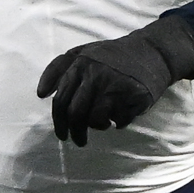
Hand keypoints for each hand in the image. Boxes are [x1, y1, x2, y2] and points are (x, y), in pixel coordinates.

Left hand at [36, 15, 193, 145]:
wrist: (152, 51)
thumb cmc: (112, 56)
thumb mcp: (83, 52)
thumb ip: (58, 68)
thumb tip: (41, 94)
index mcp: (80, 64)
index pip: (60, 101)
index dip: (58, 122)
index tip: (62, 134)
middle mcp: (95, 74)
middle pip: (75, 114)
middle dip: (74, 133)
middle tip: (78, 141)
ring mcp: (115, 85)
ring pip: (95, 120)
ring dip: (97, 127)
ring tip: (102, 124)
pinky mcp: (133, 96)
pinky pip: (118, 121)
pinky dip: (117, 123)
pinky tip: (120, 115)